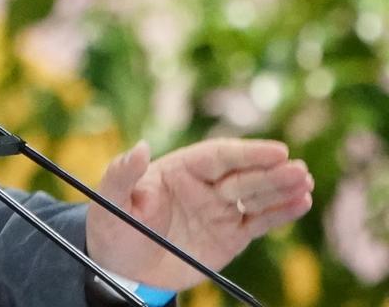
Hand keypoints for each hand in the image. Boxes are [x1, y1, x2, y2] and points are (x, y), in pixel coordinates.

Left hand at [84, 138, 313, 290]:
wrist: (124, 268)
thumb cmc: (113, 228)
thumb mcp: (110, 202)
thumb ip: (122, 174)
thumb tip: (139, 147)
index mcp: (178, 169)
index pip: (218, 156)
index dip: (247, 153)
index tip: (276, 151)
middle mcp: (203, 186)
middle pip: (243, 175)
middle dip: (271, 172)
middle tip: (298, 170)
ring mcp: (219, 209)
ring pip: (256, 196)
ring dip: (282, 189)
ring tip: (305, 184)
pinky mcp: (230, 234)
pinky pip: (259, 221)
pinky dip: (281, 213)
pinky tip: (301, 204)